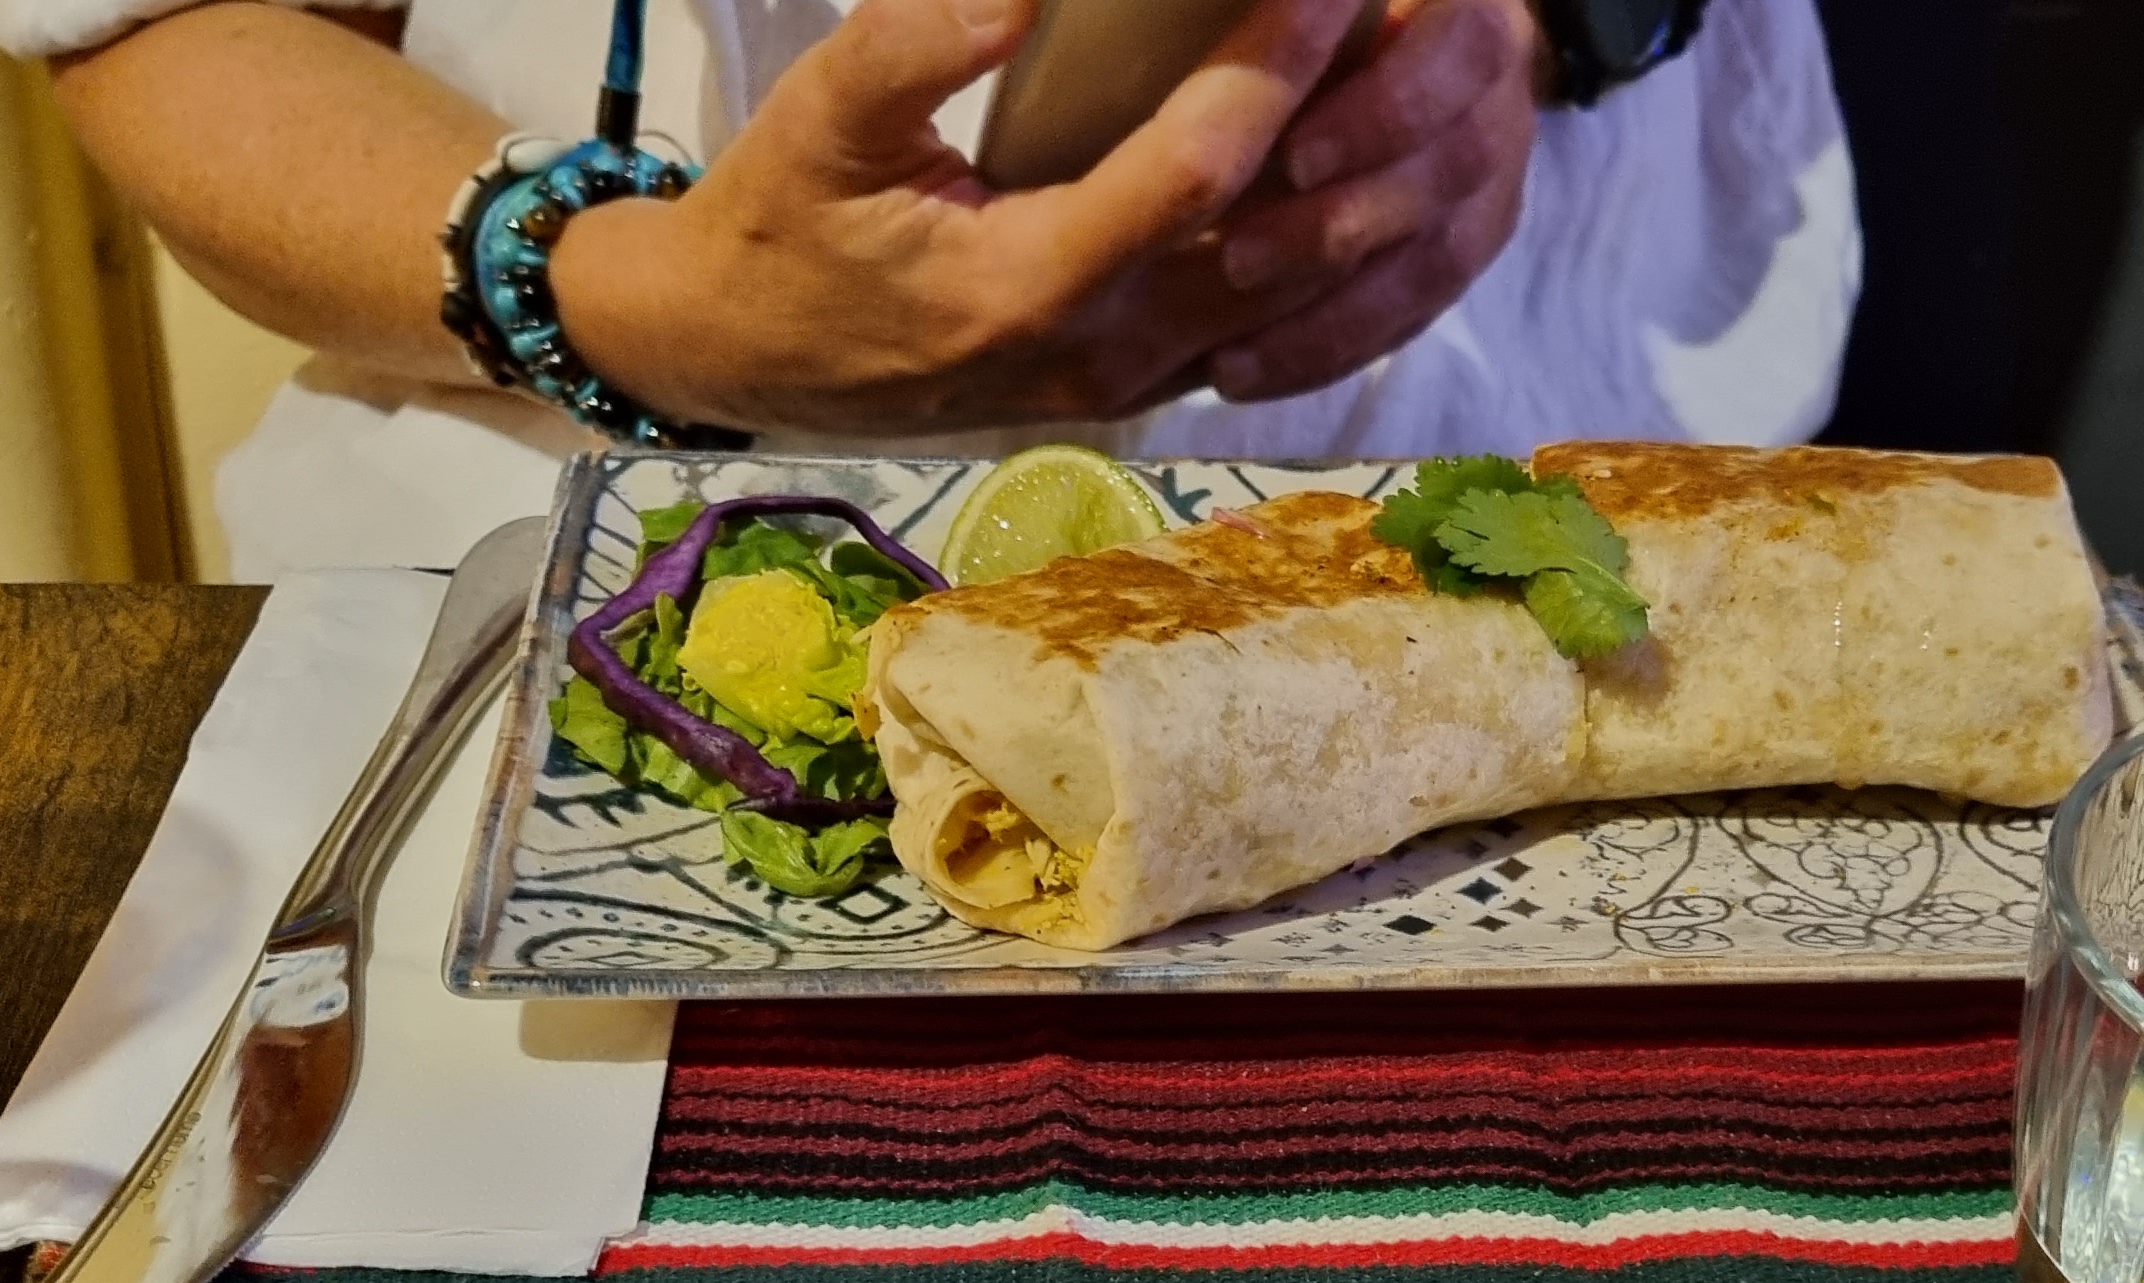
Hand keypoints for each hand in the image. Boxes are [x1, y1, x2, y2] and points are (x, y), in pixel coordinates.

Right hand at [555, 0, 1361, 432]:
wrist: (742, 357)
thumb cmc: (779, 228)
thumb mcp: (817, 119)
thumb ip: (915, 45)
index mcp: (1030, 287)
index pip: (1198, 171)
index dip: (1274, 63)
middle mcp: (1103, 352)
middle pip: (1283, 237)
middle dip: (1356, 115)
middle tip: (1401, 9)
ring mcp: (1130, 382)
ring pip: (1297, 292)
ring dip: (1361, 181)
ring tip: (1401, 64)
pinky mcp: (1139, 384)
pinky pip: (1271, 321)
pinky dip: (1325, 239)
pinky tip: (1352, 152)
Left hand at [1201, 0, 1544, 400]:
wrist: (1365, 66)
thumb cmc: (1305, 22)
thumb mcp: (1311, 20)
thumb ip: (1294, 28)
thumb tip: (1281, 28)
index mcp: (1472, 10)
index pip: (1466, 50)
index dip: (1389, 111)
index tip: (1294, 156)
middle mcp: (1500, 89)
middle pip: (1457, 166)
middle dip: (1344, 224)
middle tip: (1237, 262)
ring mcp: (1495, 174)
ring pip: (1442, 258)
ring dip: (1335, 316)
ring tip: (1231, 358)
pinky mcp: (1469, 243)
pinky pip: (1418, 310)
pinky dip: (1338, 347)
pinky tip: (1256, 373)